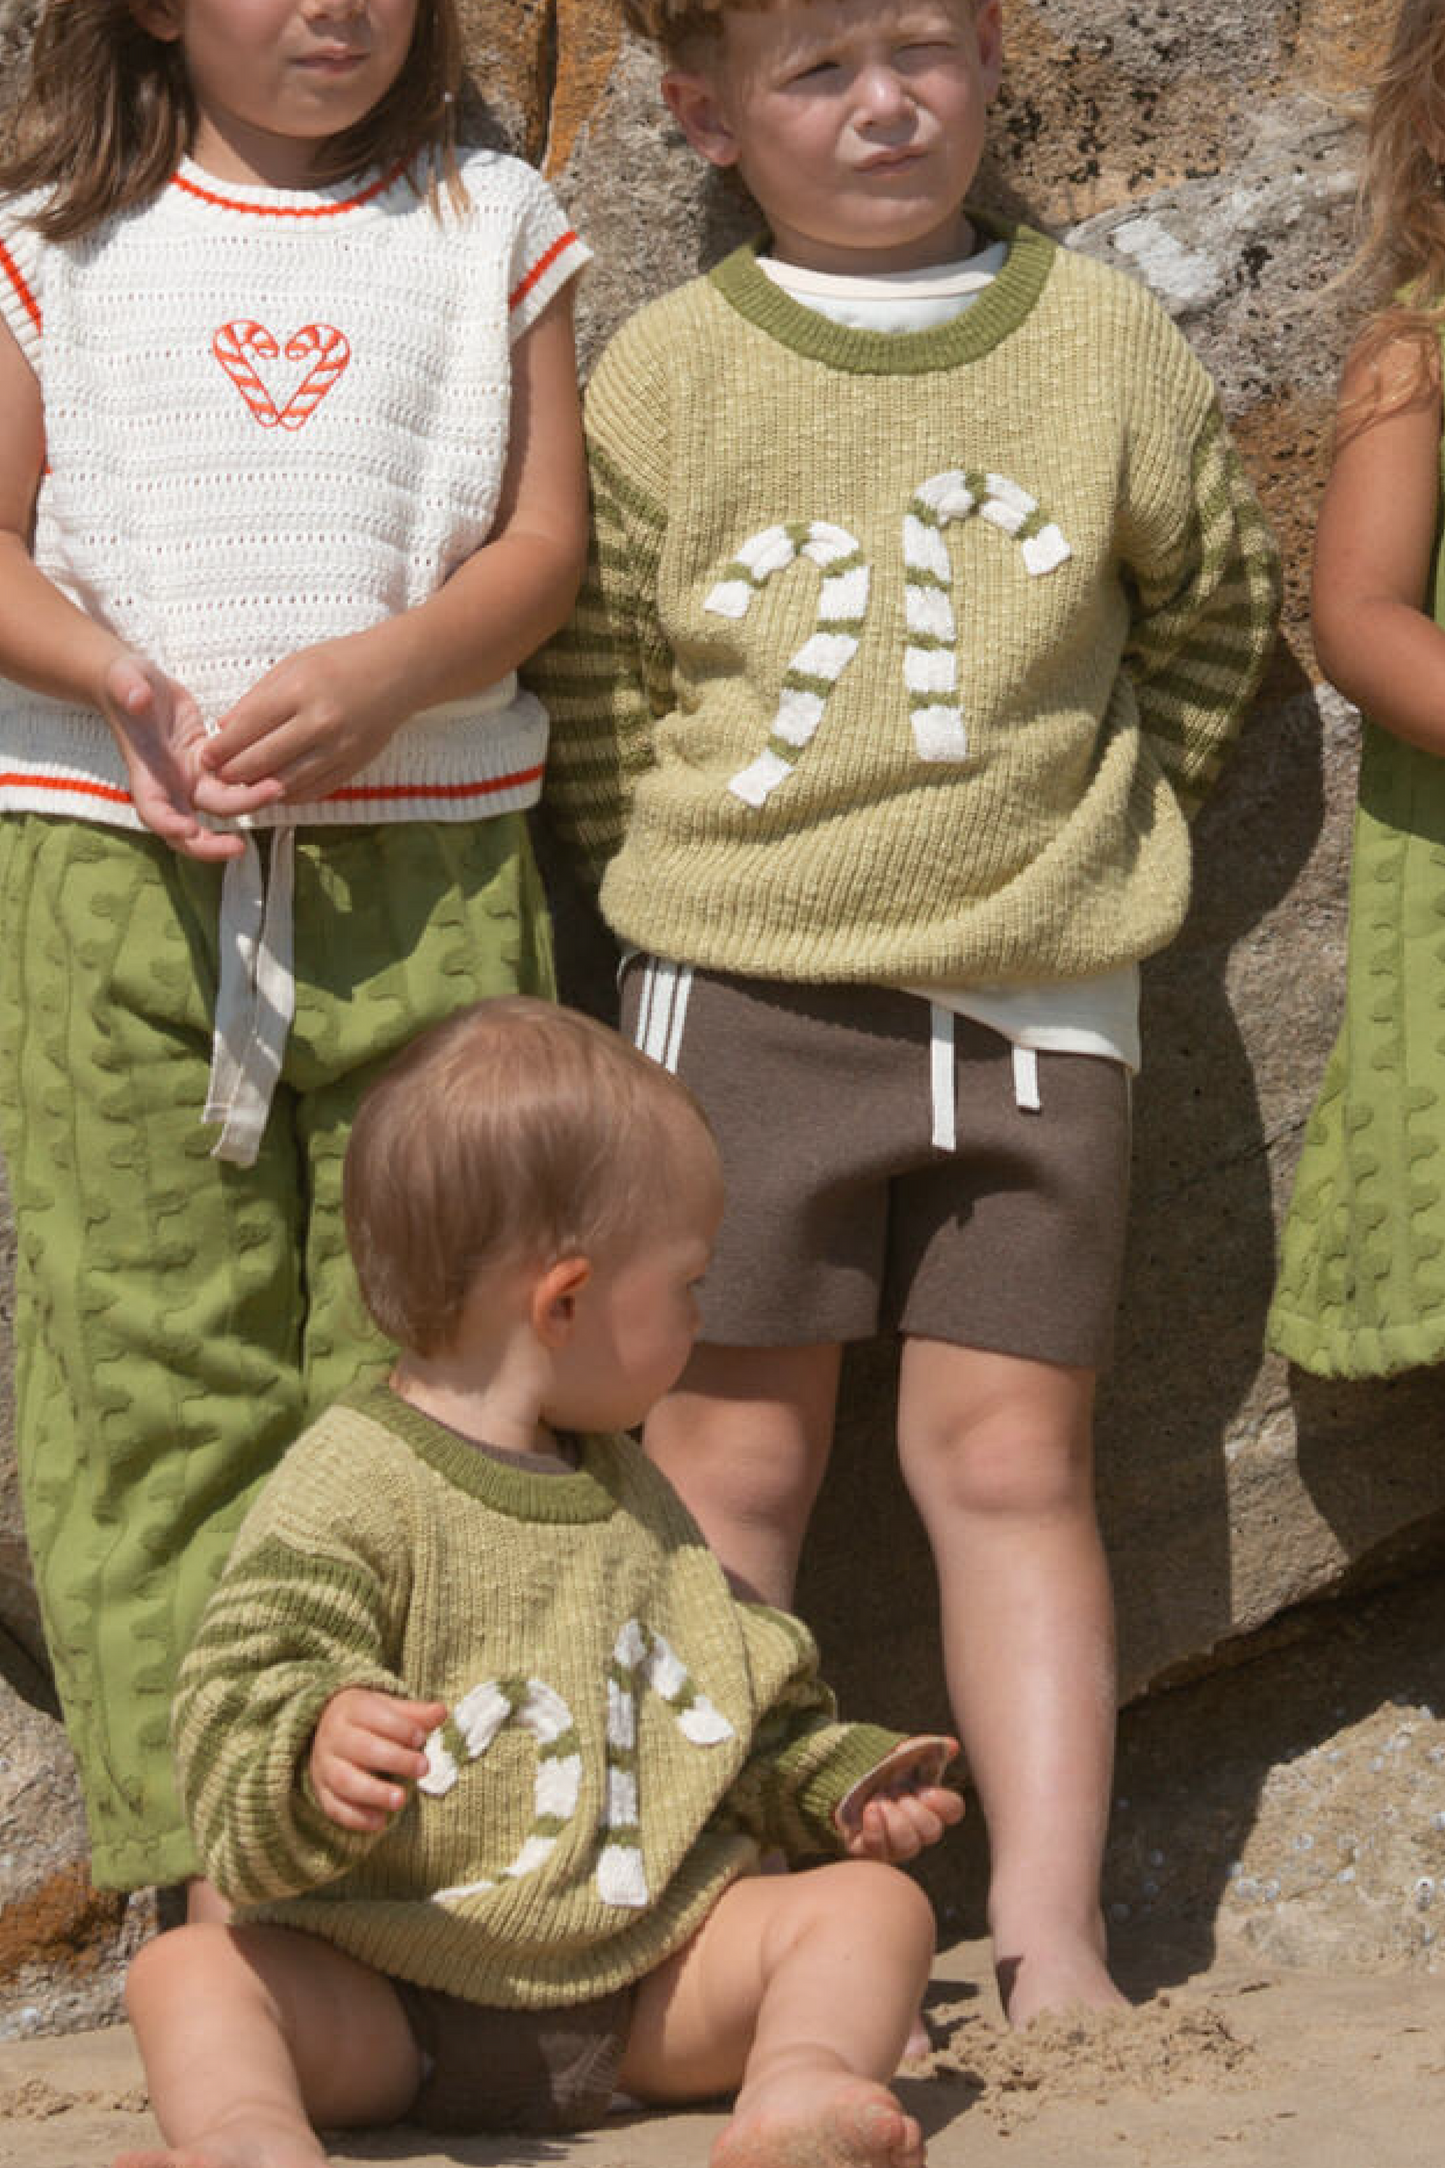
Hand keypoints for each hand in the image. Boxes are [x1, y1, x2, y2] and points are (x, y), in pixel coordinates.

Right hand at [100, 652, 279, 860]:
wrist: (138, 684)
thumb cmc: (124, 684)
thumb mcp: (124, 680)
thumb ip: (129, 689)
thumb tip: (137, 697)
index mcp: (145, 775)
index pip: (153, 812)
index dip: (168, 826)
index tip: (188, 830)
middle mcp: (169, 786)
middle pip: (189, 832)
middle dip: (211, 845)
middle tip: (239, 847)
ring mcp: (191, 779)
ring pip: (220, 809)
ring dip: (246, 807)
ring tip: (276, 790)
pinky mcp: (209, 767)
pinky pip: (234, 787)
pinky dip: (253, 789)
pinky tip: (279, 780)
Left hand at [197, 629, 410, 804]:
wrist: (397, 671)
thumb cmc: (340, 662)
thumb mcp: (292, 666)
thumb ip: (257, 698)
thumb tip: (223, 728)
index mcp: (298, 692)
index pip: (248, 728)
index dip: (222, 748)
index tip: (205, 757)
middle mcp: (319, 723)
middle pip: (263, 761)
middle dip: (234, 773)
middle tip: (217, 776)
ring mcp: (338, 748)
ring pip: (287, 782)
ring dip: (259, 788)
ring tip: (242, 786)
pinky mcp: (353, 765)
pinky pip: (314, 790)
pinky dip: (290, 794)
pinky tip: (274, 790)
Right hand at [309, 1687, 447, 1834]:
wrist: (326, 1730)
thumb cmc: (367, 1720)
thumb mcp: (388, 1709)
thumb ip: (415, 1714)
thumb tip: (441, 1712)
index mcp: (351, 1710)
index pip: (374, 1717)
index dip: (400, 1728)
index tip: (422, 1738)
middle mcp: (334, 1738)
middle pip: (361, 1749)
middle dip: (394, 1760)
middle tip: (424, 1768)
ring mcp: (325, 1766)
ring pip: (345, 1781)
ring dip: (374, 1793)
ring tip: (400, 1800)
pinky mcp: (322, 1792)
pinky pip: (334, 1807)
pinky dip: (356, 1818)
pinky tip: (380, 1822)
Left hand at [835, 1735, 963, 1862]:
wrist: (836, 1780)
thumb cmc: (874, 1769)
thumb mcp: (896, 1753)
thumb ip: (922, 1748)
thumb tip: (952, 1745)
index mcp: (927, 1802)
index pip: (953, 1810)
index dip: (944, 1804)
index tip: (928, 1791)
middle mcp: (916, 1828)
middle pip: (932, 1831)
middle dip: (914, 1810)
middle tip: (896, 1793)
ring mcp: (895, 1843)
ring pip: (909, 1845)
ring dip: (894, 1820)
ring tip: (878, 1801)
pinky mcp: (872, 1851)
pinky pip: (879, 1850)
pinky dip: (876, 1828)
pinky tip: (870, 1811)